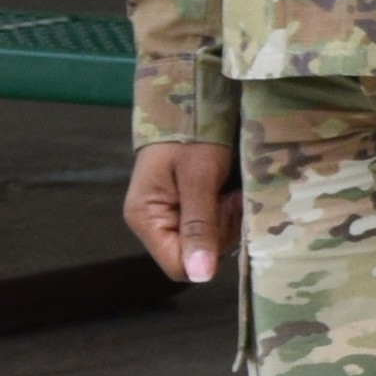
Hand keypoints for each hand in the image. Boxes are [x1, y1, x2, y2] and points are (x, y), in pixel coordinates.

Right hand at [123, 138, 236, 290]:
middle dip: (221, 228)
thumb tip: (199, 276)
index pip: (179, 266)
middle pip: (199, 255)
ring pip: (212, 242)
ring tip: (228, 187)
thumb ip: (199, 226)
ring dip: (228, 218)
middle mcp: (155, 224)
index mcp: (146, 218)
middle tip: (228, 193)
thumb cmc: (189, 132)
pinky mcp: (188, 210)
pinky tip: (229, 189)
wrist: (190, 99)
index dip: (208, 250)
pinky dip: (228, 211)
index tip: (222, 212)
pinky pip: (215, 226)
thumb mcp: (198, 177)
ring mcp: (172, 218)